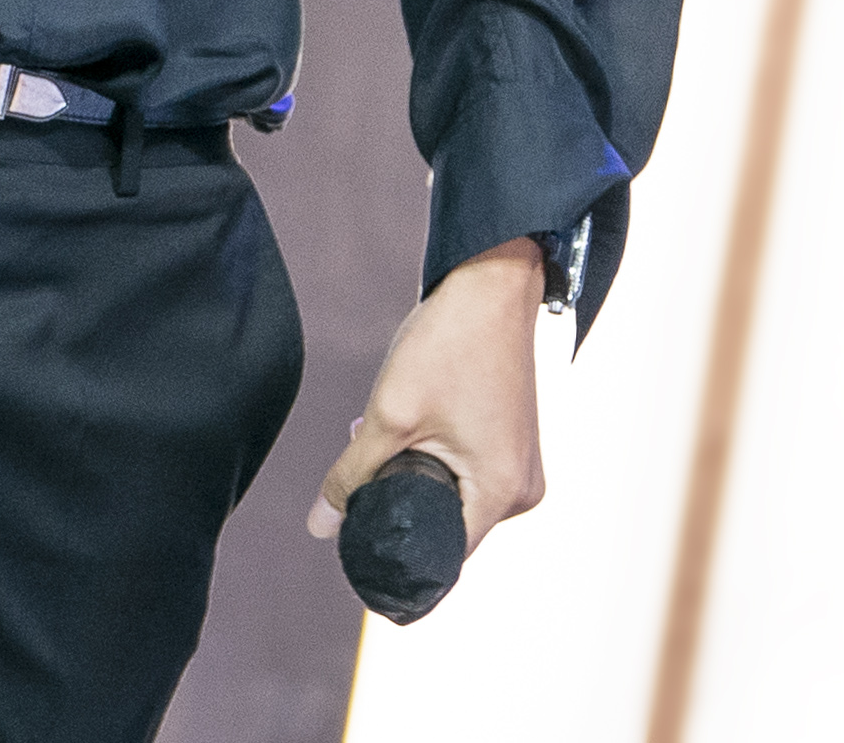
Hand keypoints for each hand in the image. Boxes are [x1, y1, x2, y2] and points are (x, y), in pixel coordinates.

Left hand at [305, 236, 548, 553]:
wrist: (492, 285)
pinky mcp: (514, 447)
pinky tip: (410, 427)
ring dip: (415, 476)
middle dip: (400, 502)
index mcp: (502, 494)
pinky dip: (436, 460)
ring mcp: (523, 468)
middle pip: (448, 528)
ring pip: (455, 499)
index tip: (361, 538)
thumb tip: (320, 526)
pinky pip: (470, 475)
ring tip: (385, 431)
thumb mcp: (389, 415)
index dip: (398, 554)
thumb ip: (350, 476)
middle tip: (366, 463)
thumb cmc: (450, 343)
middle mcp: (522, 492)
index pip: (444, 558)